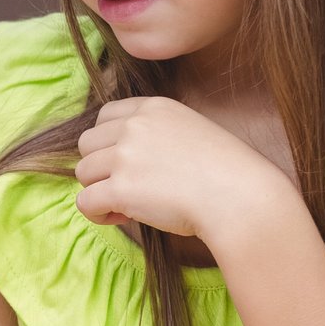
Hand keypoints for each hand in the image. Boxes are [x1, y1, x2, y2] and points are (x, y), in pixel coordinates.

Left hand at [74, 96, 291, 242]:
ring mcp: (125, 156)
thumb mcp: (192, 131)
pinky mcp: (121, 188)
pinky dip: (96, 214)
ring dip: (98, 190)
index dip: (108, 142)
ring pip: (83, 172)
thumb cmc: (227, 173)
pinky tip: (120, 217)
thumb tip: (125, 159)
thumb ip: (157, 134)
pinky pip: (85, 201)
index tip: (126, 163)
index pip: (105, 115)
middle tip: (126, 187)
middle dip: (100, 166)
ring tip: (125, 205)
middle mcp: (135, 126)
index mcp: (154, 107)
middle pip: (87, 143)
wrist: (242, 198)